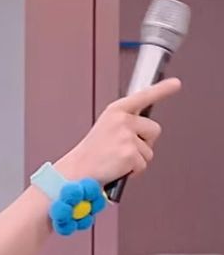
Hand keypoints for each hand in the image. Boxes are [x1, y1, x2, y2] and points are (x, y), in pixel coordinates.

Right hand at [57, 77, 180, 184]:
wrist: (77, 170)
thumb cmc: (91, 153)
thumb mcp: (106, 129)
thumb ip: (126, 123)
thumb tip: (145, 128)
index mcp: (115, 111)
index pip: (143, 97)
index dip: (162, 90)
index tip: (176, 83)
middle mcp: (122, 120)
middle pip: (154, 129)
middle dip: (145, 142)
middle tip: (123, 149)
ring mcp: (126, 136)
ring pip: (149, 150)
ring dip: (137, 159)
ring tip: (116, 159)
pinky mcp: (130, 154)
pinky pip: (143, 165)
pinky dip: (133, 171)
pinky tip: (117, 168)